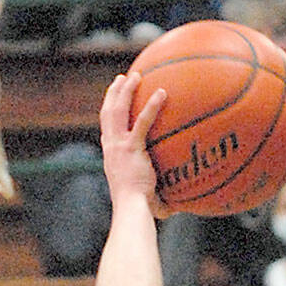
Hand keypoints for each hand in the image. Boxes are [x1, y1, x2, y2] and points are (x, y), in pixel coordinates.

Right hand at [99, 72, 170, 217]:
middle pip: (107, 113)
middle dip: (114, 93)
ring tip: (136, 75)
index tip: (114, 100)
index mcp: (111, 157)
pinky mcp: (130, 148)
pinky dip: (152, 106)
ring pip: (117, 110)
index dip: (109, 113)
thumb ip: (161, 198)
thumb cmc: (139, 210)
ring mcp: (118, 146)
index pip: (106, 130)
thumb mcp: (148, 200)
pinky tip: (162, 92)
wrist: (132, 209)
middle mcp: (110, 148)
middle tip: (122, 78)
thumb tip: (179, 208)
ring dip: (126, 90)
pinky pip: (142, 122)